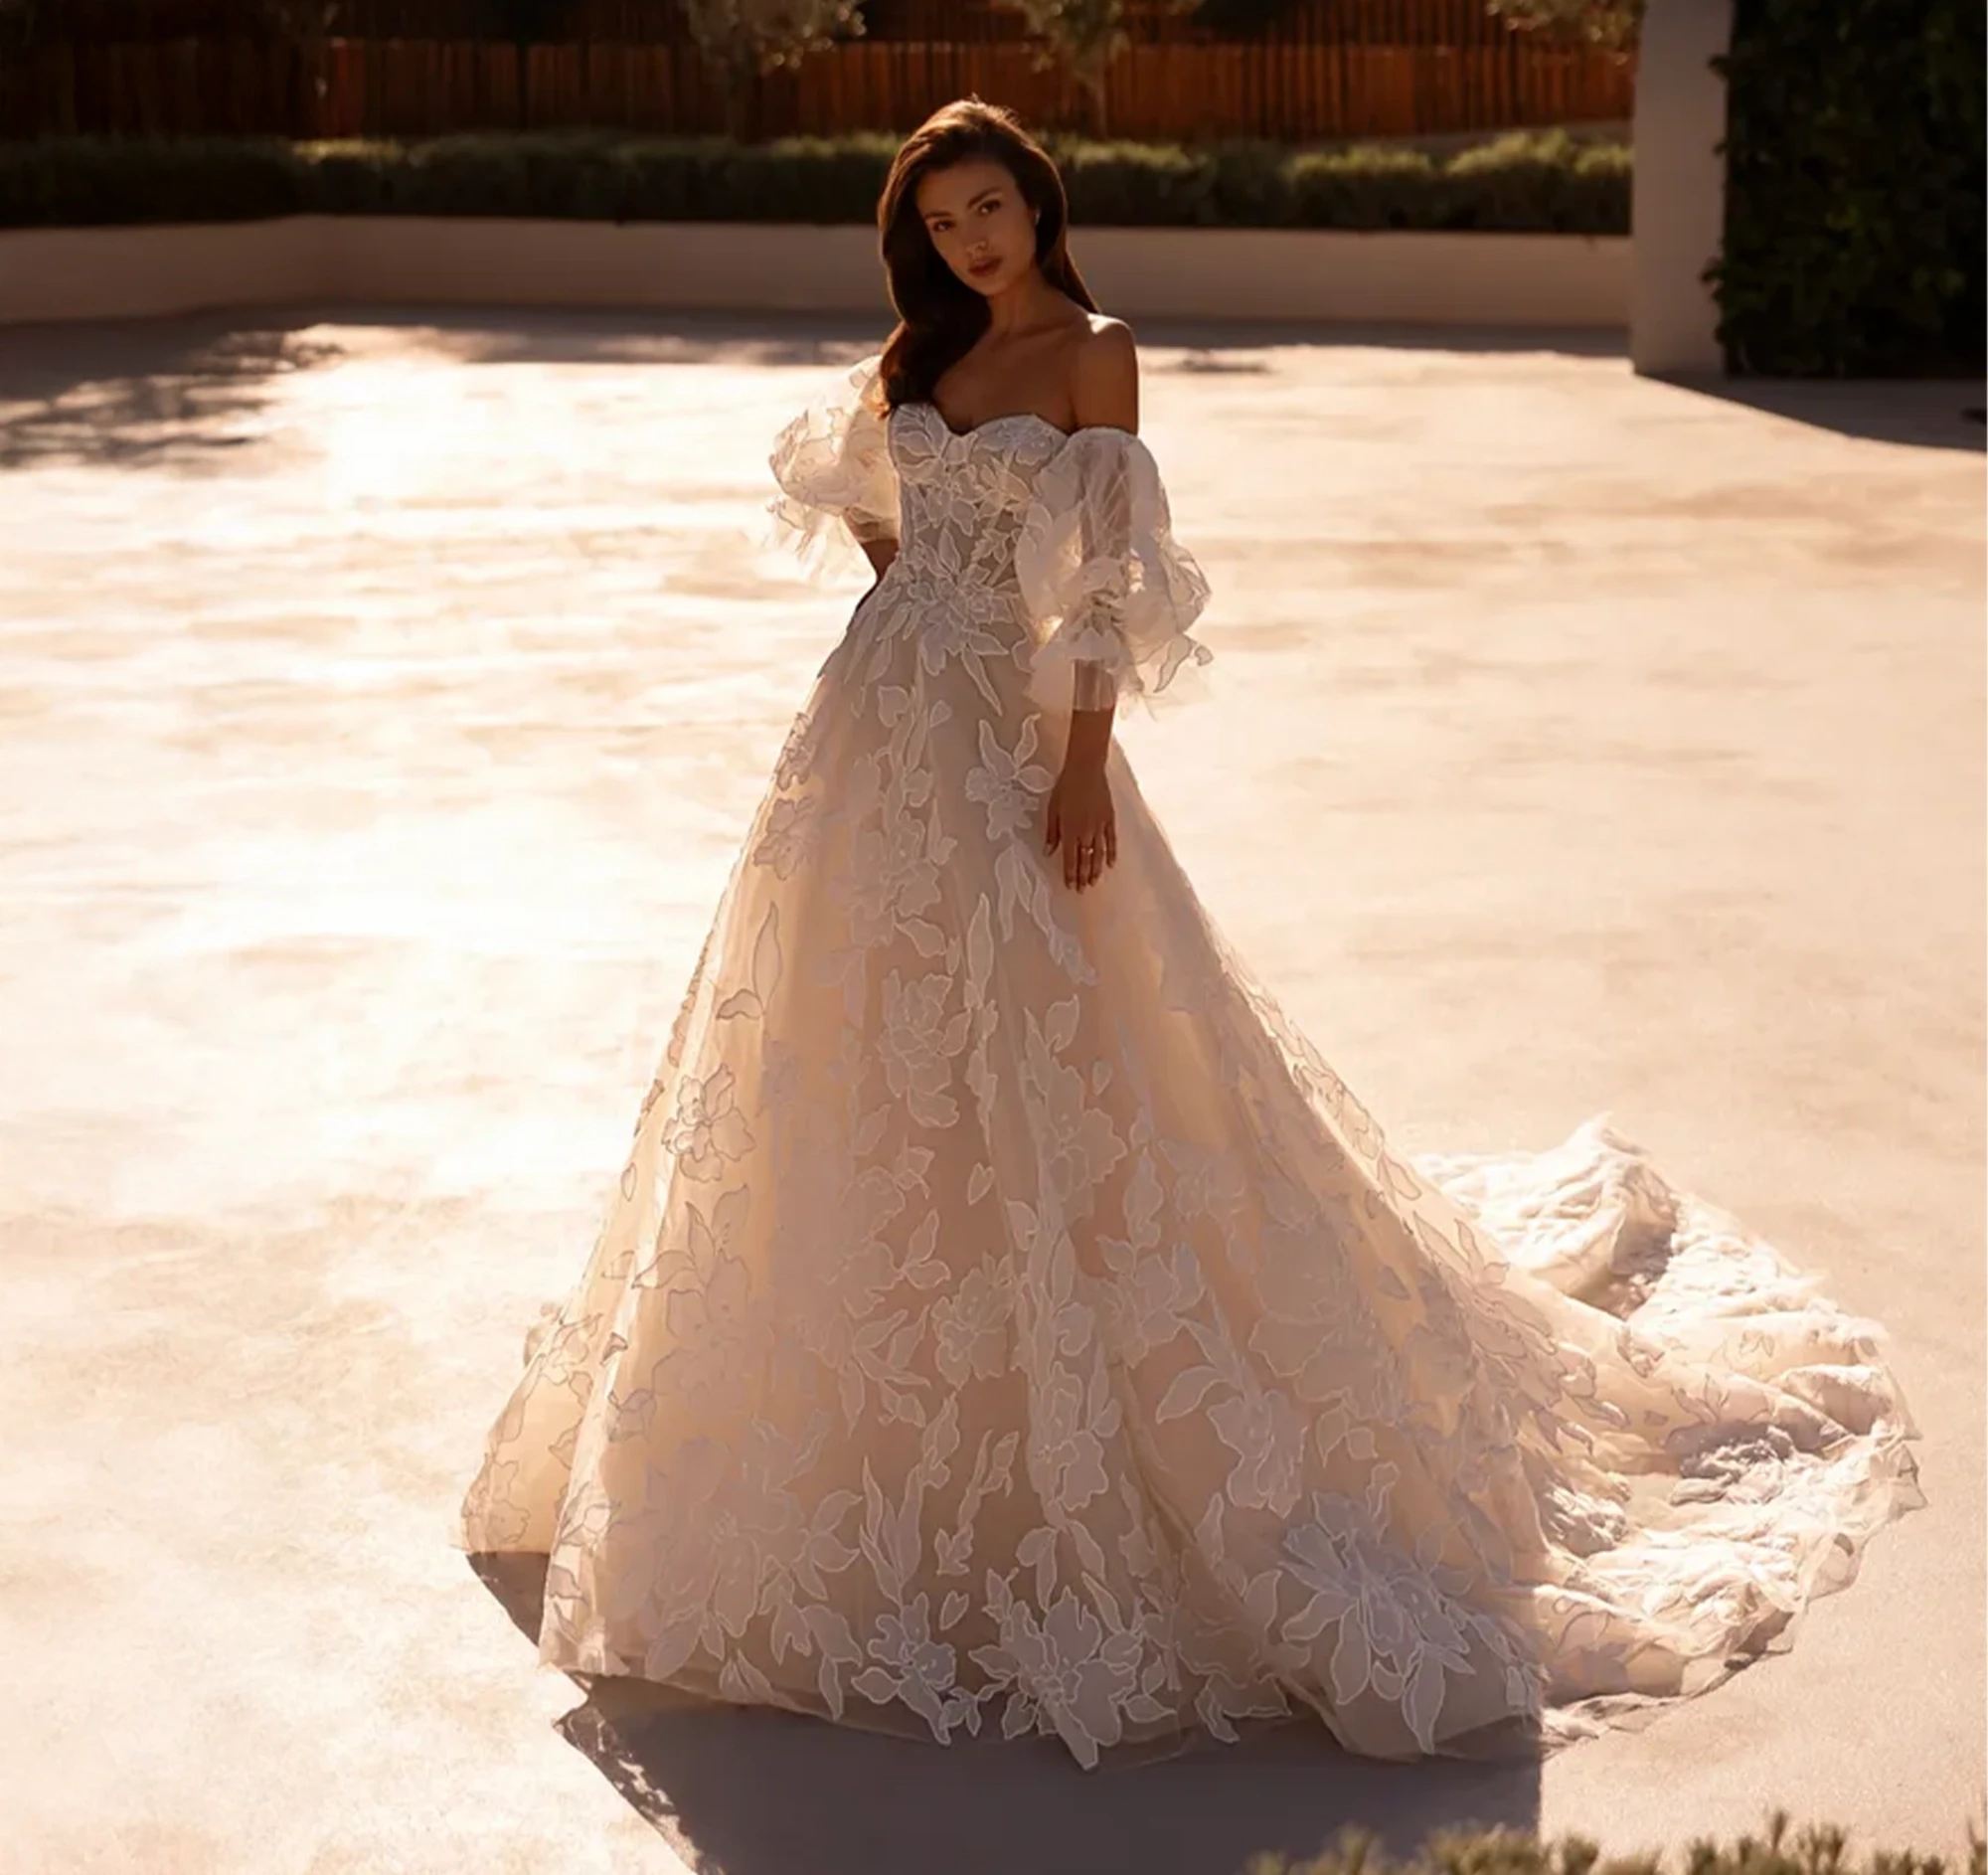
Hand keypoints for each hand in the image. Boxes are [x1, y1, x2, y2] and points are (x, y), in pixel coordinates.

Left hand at [1044, 760, 1116, 891]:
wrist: (1086, 769)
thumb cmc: (1066, 786)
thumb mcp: (1052, 809)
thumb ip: (1052, 833)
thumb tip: (1049, 851)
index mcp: (1070, 831)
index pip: (1070, 859)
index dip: (1070, 875)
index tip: (1070, 886)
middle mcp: (1086, 832)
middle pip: (1085, 860)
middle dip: (1083, 877)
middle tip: (1082, 890)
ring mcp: (1100, 827)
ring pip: (1099, 854)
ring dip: (1096, 869)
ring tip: (1094, 882)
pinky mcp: (1110, 819)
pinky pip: (1112, 841)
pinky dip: (1112, 853)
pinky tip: (1111, 864)